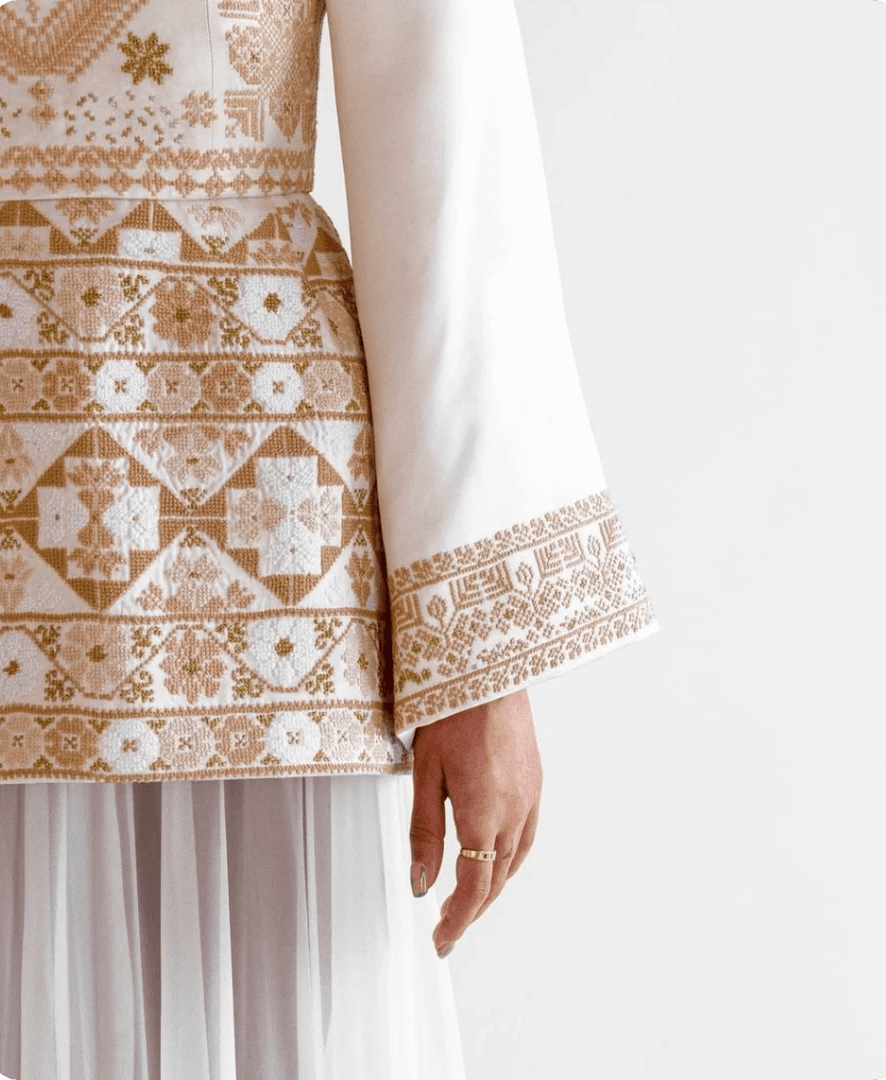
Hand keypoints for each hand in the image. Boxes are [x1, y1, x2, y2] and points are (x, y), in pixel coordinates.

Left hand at [408, 689, 543, 956]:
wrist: (489, 672)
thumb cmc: (450, 715)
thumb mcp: (425, 774)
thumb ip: (425, 832)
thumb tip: (421, 884)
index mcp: (483, 815)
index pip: (474, 886)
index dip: (458, 919)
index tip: (441, 940)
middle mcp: (513, 812)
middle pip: (496, 879)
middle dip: (472, 910)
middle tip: (448, 929)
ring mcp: (530, 797)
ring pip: (514, 860)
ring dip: (493, 887)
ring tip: (469, 902)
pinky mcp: (536, 782)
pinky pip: (527, 835)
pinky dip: (511, 860)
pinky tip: (498, 861)